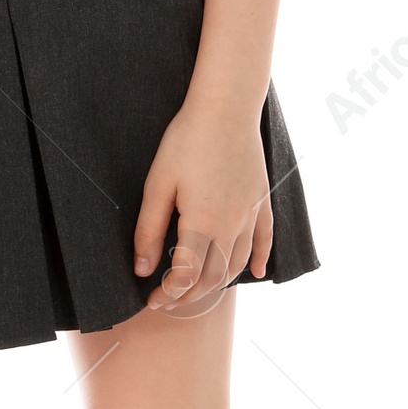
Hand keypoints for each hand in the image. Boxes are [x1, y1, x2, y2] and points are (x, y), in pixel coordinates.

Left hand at [133, 97, 271, 314]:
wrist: (226, 108)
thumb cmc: (186, 142)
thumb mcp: (157, 185)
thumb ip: (149, 230)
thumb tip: (143, 269)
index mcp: (203, 223)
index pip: (187, 276)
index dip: (169, 293)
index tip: (152, 299)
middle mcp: (231, 226)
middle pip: (214, 277)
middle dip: (190, 295)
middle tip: (169, 299)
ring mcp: (250, 214)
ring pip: (238, 264)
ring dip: (219, 283)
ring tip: (199, 289)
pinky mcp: (261, 201)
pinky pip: (264, 240)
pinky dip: (259, 260)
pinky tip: (254, 272)